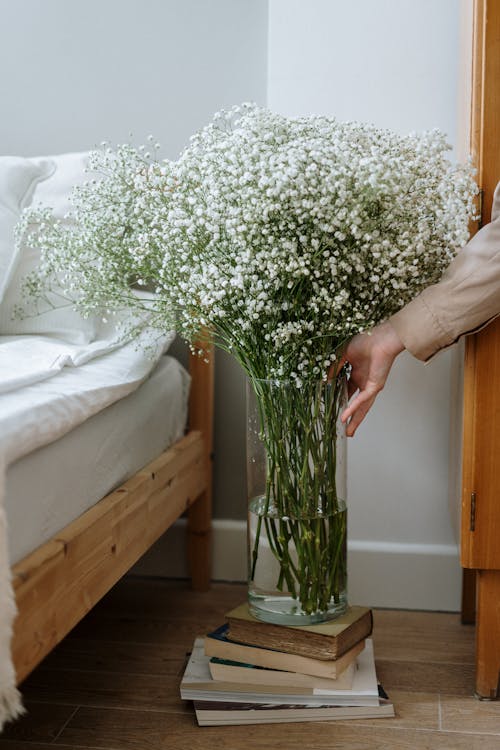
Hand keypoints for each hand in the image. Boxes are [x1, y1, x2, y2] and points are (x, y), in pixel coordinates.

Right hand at [334, 321, 404, 436]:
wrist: (381, 337)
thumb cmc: (365, 340)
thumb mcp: (342, 355)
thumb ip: (333, 368)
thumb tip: (324, 380)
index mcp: (357, 373)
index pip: (346, 390)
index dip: (338, 399)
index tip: (329, 406)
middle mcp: (364, 381)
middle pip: (355, 403)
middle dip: (349, 415)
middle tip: (342, 427)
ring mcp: (370, 385)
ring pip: (362, 406)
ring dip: (354, 419)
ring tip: (348, 432)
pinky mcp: (375, 385)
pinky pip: (362, 399)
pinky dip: (353, 407)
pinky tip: (345, 416)